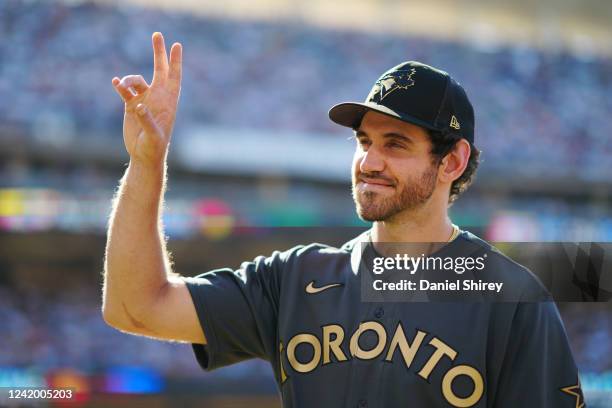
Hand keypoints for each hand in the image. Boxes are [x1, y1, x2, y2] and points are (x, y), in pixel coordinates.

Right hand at [112, 32, 181, 166]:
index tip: (177, 45)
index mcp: (168, 103)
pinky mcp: (131, 106)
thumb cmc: (154, 148)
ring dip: (129, 79)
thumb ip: (147, 120)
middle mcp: (157, 98)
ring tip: (121, 84)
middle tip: (157, 34)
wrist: (143, 155)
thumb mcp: (153, 136)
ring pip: (137, 80)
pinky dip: (120, 85)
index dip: (175, 62)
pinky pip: (125, 90)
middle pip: (159, 70)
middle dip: (159, 53)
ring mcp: (144, 100)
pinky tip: (116, 82)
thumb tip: (139, 105)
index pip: (174, 78)